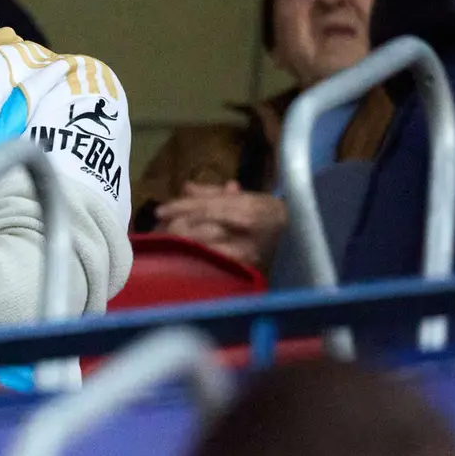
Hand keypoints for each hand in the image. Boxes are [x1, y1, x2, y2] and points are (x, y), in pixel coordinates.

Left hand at [155, 181, 288, 269]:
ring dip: (184, 247)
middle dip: (177, 230)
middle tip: (156, 231)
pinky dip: (199, 261)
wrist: (298, 233)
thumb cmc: (265, 211)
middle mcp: (248, 228)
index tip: (158, 211)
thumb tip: (186, 187)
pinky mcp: (248, 268)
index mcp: (246, 205)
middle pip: (205, 228)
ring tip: (163, 245)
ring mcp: (249, 251)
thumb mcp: (242, 196)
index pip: (207, 206)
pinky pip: (218, 265)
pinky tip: (182, 260)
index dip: (180, 207)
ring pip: (209, 248)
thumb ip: (212, 192)